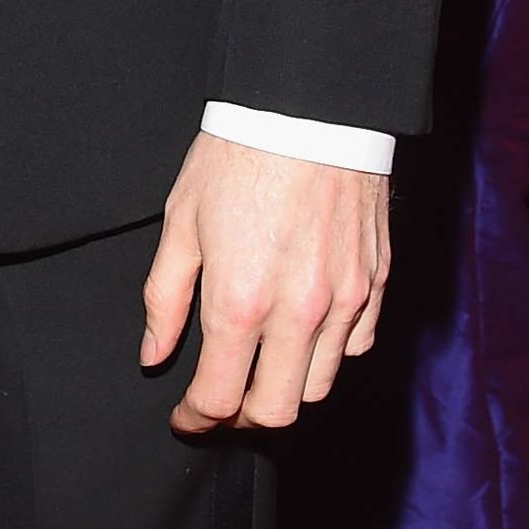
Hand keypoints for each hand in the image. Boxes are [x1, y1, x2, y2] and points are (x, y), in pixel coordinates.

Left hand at [142, 133, 389, 432]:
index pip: (219, 397)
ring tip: (258, 368)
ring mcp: (343, 303)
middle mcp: (297, 314)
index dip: (196, 418)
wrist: (308, 110)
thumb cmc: (235, 157)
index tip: (185, 417)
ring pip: (318, 387)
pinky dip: (326, 354)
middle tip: (220, 401)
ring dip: (284, 389)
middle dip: (241, 418)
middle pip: (276, 411)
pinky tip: (302, 333)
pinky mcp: (375, 287)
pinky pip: (354, 347)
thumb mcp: (180, 220)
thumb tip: (153, 354)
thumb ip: (165, 296)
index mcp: (240, 300)